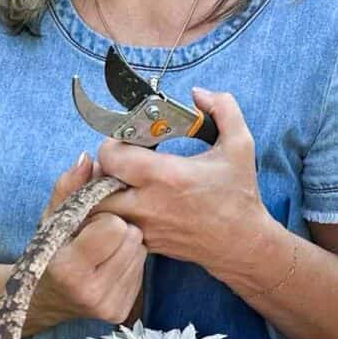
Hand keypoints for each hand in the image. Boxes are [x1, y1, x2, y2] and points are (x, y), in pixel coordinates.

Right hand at [34, 153, 145, 325]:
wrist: (42, 297)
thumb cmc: (47, 250)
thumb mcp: (50, 217)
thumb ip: (69, 186)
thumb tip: (88, 159)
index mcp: (68, 269)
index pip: (113, 227)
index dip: (104, 218)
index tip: (90, 223)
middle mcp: (90, 293)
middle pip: (132, 238)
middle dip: (119, 229)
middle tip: (97, 235)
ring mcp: (107, 306)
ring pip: (140, 252)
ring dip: (126, 244)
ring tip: (102, 250)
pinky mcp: (120, 312)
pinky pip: (141, 270)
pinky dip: (128, 262)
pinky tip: (108, 264)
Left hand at [92, 88, 269, 269]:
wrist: (242, 244)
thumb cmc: (239, 196)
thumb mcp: (240, 145)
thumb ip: (222, 109)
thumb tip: (198, 94)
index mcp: (166, 176)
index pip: (111, 156)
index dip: (112, 143)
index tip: (126, 140)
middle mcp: (149, 204)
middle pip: (95, 186)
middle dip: (101, 170)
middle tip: (118, 162)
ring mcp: (144, 227)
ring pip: (99, 211)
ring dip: (102, 194)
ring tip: (120, 182)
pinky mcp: (145, 243)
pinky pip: (113, 229)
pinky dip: (113, 215)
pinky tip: (132, 203)